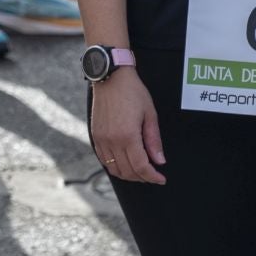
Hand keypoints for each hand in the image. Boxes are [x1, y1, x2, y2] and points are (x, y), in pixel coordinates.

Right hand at [89, 66, 165, 184]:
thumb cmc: (133, 92)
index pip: (141, 167)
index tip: (161, 178)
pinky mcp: (95, 135)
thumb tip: (159, 161)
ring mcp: (101, 139)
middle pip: (127, 171)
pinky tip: (125, 162)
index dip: (152, 176)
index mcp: (128, 135)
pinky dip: (115, 166)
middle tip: (152, 175)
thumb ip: (154, 140)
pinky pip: (104, 159)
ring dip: (128, 174)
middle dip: (142, 177)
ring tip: (139, 170)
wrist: (110, 76)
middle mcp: (112, 140)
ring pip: (114, 168)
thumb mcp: (150, 114)